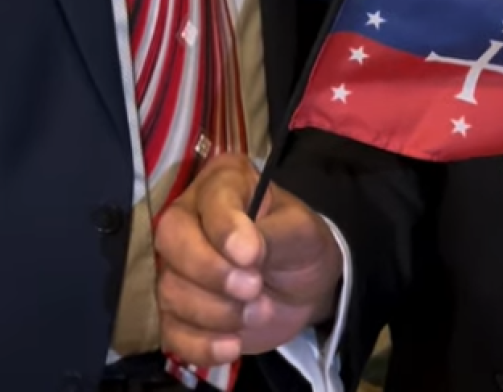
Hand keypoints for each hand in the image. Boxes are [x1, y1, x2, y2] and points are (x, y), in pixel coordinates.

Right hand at [155, 154, 342, 368]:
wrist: (305, 288)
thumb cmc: (301, 244)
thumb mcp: (301, 231)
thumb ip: (274, 234)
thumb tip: (244, 252)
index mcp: (223, 184)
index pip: (208, 200)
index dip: (224, 230)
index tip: (252, 256)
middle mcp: (191, 218)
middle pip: (171, 240)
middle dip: (211, 272)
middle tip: (254, 289)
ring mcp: (180, 266)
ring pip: (170, 289)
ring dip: (216, 311)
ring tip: (259, 310)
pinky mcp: (180, 311)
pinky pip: (171, 331)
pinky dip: (201, 344)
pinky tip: (233, 346)